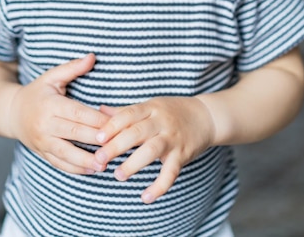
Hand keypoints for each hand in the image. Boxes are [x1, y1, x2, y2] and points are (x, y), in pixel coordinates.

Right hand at [8, 53, 108, 173]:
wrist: (11, 113)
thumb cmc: (37, 92)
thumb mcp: (52, 76)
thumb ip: (73, 67)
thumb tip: (93, 56)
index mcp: (50, 104)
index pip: (78, 113)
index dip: (98, 119)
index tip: (116, 122)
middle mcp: (45, 124)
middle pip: (75, 133)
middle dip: (97, 141)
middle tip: (117, 145)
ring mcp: (43, 141)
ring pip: (66, 153)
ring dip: (86, 160)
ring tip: (105, 164)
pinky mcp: (42, 153)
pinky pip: (59, 163)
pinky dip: (75, 169)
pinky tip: (91, 170)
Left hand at [92, 96, 215, 202]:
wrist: (206, 116)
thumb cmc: (172, 112)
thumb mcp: (150, 106)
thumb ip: (125, 111)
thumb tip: (99, 111)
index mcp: (150, 108)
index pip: (128, 115)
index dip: (112, 126)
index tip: (97, 138)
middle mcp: (161, 122)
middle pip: (136, 132)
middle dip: (117, 146)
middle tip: (99, 159)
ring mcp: (172, 139)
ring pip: (152, 150)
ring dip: (134, 164)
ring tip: (118, 176)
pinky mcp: (182, 155)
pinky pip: (171, 172)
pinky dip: (159, 186)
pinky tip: (146, 197)